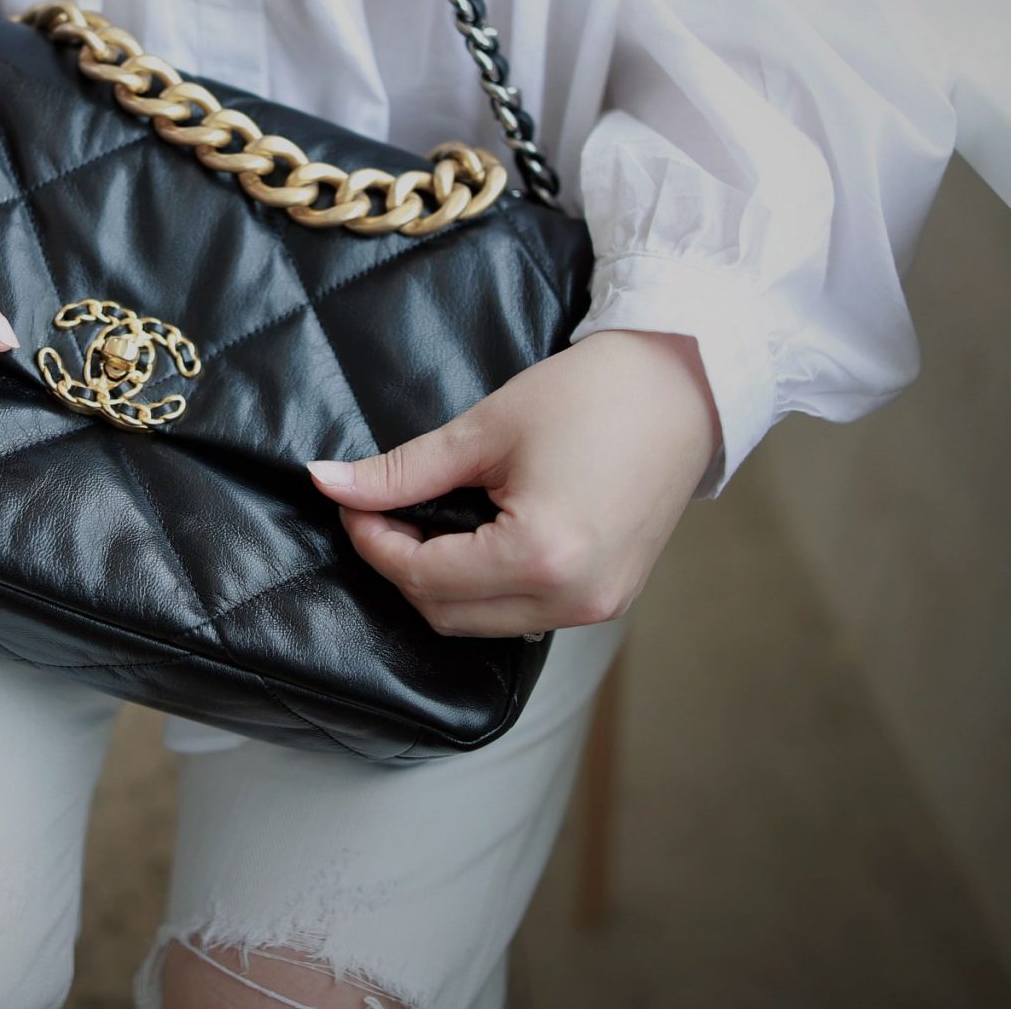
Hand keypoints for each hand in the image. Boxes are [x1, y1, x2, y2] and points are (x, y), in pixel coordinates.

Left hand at [306, 330, 720, 635]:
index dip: (373, 541)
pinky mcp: (609, 599)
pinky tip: (471, 541)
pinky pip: (522, 614)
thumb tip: (328, 482)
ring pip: (482, 623)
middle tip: (379, 511)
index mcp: (541, 556)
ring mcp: (596, 606)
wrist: (682, 387)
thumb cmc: (592, 395)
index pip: (423, 575)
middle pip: (446, 614)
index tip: (350, 502)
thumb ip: (402, 470)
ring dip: (440, 583)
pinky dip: (484, 588)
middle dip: (400, 567)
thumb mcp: (485, 429)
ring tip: (423, 522)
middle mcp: (572, 598)